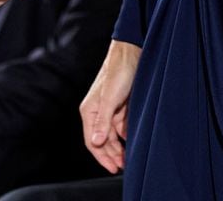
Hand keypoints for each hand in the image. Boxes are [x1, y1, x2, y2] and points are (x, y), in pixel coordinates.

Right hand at [80, 39, 141, 173]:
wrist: (131, 53)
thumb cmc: (118, 72)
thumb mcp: (110, 99)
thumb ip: (102, 121)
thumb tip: (95, 143)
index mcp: (90, 110)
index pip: (91, 140)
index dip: (101, 156)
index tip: (113, 168)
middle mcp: (98, 112)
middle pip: (102, 140)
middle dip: (111, 155)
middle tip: (123, 167)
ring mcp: (109, 110)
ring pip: (112, 135)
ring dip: (119, 148)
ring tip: (128, 160)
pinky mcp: (120, 106)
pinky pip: (121, 127)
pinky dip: (125, 137)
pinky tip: (132, 144)